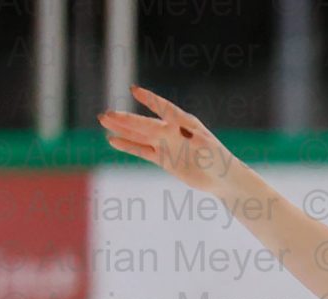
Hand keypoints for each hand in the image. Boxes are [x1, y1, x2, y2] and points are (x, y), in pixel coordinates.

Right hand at [98, 86, 239, 195]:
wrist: (223, 180)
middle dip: (127, 119)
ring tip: (104, 120)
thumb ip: (189, 139)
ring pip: (140, 135)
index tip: (134, 90)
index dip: (150, 100)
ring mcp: (166, 145)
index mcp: (185, 124)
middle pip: (146, 124)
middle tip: (107, 114)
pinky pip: (142, 151)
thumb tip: (174, 131)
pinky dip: (128, 146)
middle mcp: (172, 131)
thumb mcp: (206, 149)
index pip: (164, 109)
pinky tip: (113, 140)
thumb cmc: (219, 160)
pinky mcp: (163, 159)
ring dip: (123, 129)